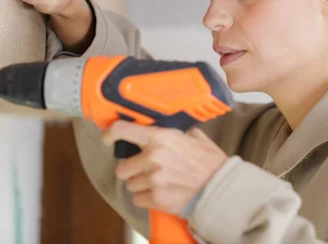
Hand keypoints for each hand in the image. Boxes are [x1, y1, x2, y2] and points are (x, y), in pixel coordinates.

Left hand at [102, 121, 228, 214]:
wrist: (220, 187)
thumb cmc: (209, 162)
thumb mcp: (195, 137)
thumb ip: (175, 132)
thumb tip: (164, 128)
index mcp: (160, 137)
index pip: (122, 130)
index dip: (110, 134)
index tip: (107, 139)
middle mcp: (153, 156)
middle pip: (122, 167)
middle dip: (132, 170)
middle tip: (146, 170)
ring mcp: (153, 179)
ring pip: (130, 185)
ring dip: (141, 185)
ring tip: (159, 183)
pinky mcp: (156, 198)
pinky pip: (138, 199)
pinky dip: (147, 199)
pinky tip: (161, 193)